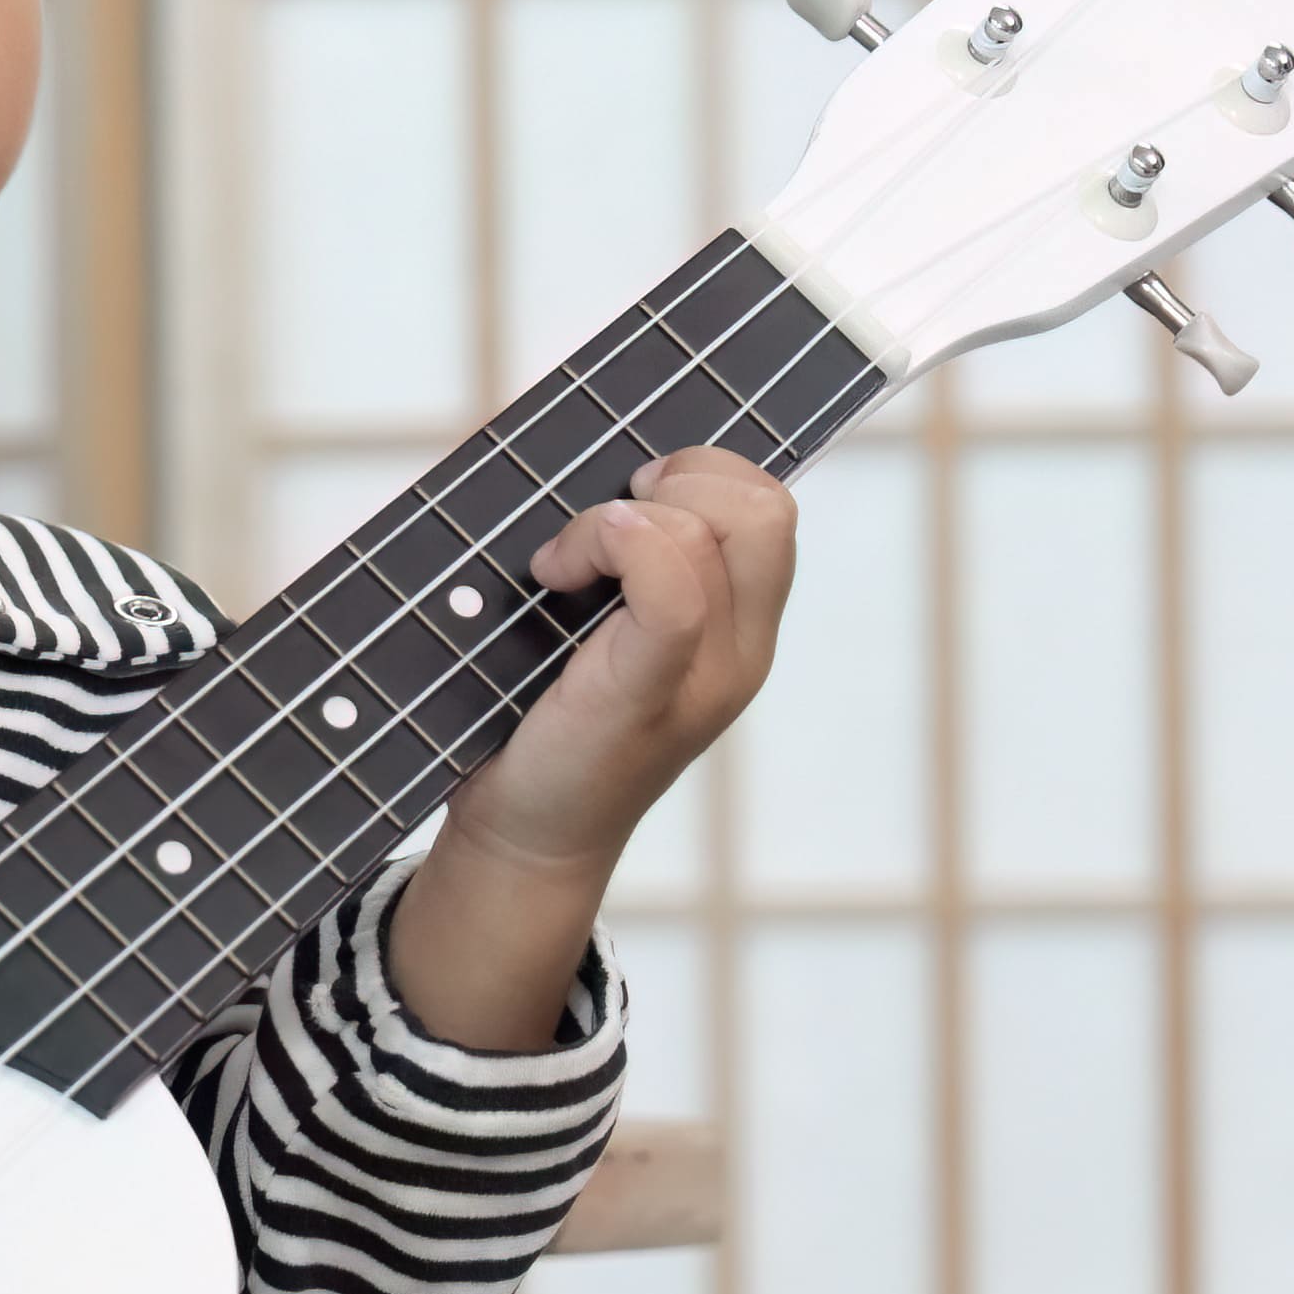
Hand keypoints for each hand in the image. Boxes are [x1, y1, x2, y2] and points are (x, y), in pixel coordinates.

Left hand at [395, 448, 797, 1049]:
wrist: (522, 834)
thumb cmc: (542, 719)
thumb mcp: (599, 625)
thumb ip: (627, 559)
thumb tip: (590, 459)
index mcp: (740, 629)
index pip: (772, 509)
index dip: (704, 470)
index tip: (624, 498)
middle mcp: (743, 651)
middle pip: (768, 506)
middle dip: (683, 478)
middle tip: (605, 522)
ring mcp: (708, 676)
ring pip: (723, 530)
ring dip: (624, 516)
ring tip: (563, 563)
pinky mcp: (652, 692)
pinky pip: (676, 585)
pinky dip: (611, 543)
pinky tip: (555, 575)